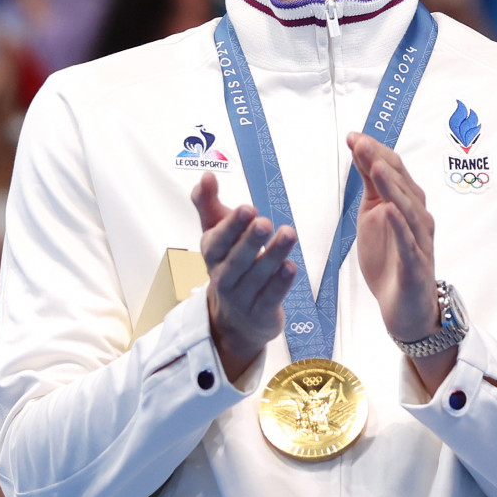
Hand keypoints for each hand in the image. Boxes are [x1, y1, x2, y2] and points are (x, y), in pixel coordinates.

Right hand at [191, 173, 296, 384]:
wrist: (234, 320)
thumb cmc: (228, 264)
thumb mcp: (215, 234)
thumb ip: (208, 204)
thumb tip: (205, 175)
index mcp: (212, 255)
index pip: (217, 241)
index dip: (231, 226)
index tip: (248, 208)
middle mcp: (223, 277)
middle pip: (236, 260)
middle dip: (250, 240)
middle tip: (266, 222)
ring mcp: (242, 297)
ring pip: (258, 276)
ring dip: (274, 255)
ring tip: (288, 234)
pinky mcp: (262, 312)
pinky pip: (271, 297)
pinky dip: (280, 283)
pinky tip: (291, 267)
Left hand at [348, 134, 438, 344]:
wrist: (404, 305)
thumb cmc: (390, 257)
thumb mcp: (373, 214)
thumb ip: (370, 184)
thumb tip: (361, 150)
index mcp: (406, 203)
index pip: (394, 170)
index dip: (374, 151)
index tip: (353, 136)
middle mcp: (417, 217)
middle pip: (401, 183)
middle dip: (380, 161)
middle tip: (360, 142)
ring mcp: (419, 240)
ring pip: (407, 208)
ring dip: (390, 186)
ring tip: (374, 167)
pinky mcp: (415, 264)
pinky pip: (408, 242)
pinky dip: (399, 225)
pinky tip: (388, 210)